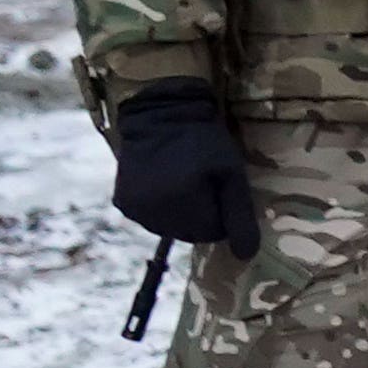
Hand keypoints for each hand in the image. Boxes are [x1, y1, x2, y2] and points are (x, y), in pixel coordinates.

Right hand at [107, 78, 259, 253]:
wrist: (158, 110)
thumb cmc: (203, 140)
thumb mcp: (231, 173)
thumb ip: (240, 216)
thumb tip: (245, 257)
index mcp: (183, 207)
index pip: (214, 234)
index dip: (221, 211)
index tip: (218, 185)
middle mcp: (154, 215)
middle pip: (191, 234)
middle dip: (201, 213)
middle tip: (199, 180)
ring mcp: (135, 210)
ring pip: (170, 228)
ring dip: (180, 212)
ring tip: (180, 178)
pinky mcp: (122, 204)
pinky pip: (150, 218)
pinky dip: (159, 206)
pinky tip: (161, 181)